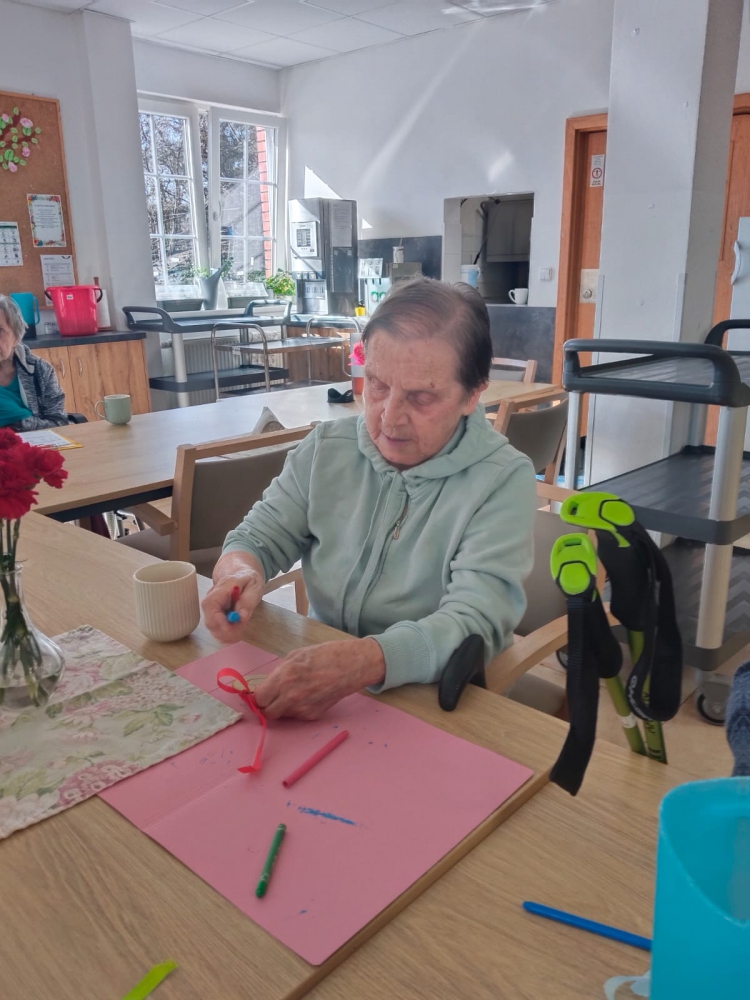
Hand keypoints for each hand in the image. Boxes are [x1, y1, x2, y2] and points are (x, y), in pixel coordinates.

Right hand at [202, 557, 264, 642]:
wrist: (242, 574)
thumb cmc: (249, 579)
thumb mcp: (254, 586)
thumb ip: (247, 601)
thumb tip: (241, 617)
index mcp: (220, 589)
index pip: (210, 606)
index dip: (218, 620)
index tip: (232, 627)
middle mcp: (211, 600)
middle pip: (209, 621)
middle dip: (225, 630)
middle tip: (241, 629)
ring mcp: (211, 609)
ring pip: (213, 628)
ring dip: (227, 634)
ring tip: (241, 628)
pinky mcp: (215, 616)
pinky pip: (217, 629)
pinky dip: (227, 634)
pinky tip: (236, 630)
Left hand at [255, 638, 385, 719]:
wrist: (352, 666)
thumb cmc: (325, 654)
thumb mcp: (296, 656)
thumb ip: (279, 672)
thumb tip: (269, 684)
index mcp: (284, 677)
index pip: (259, 698)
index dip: (259, 696)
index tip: (262, 693)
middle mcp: (290, 697)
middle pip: (267, 712)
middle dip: (267, 705)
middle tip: (273, 697)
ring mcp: (303, 709)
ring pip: (282, 715)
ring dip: (282, 707)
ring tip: (295, 692)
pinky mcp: (313, 716)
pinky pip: (297, 716)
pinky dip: (298, 708)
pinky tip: (309, 695)